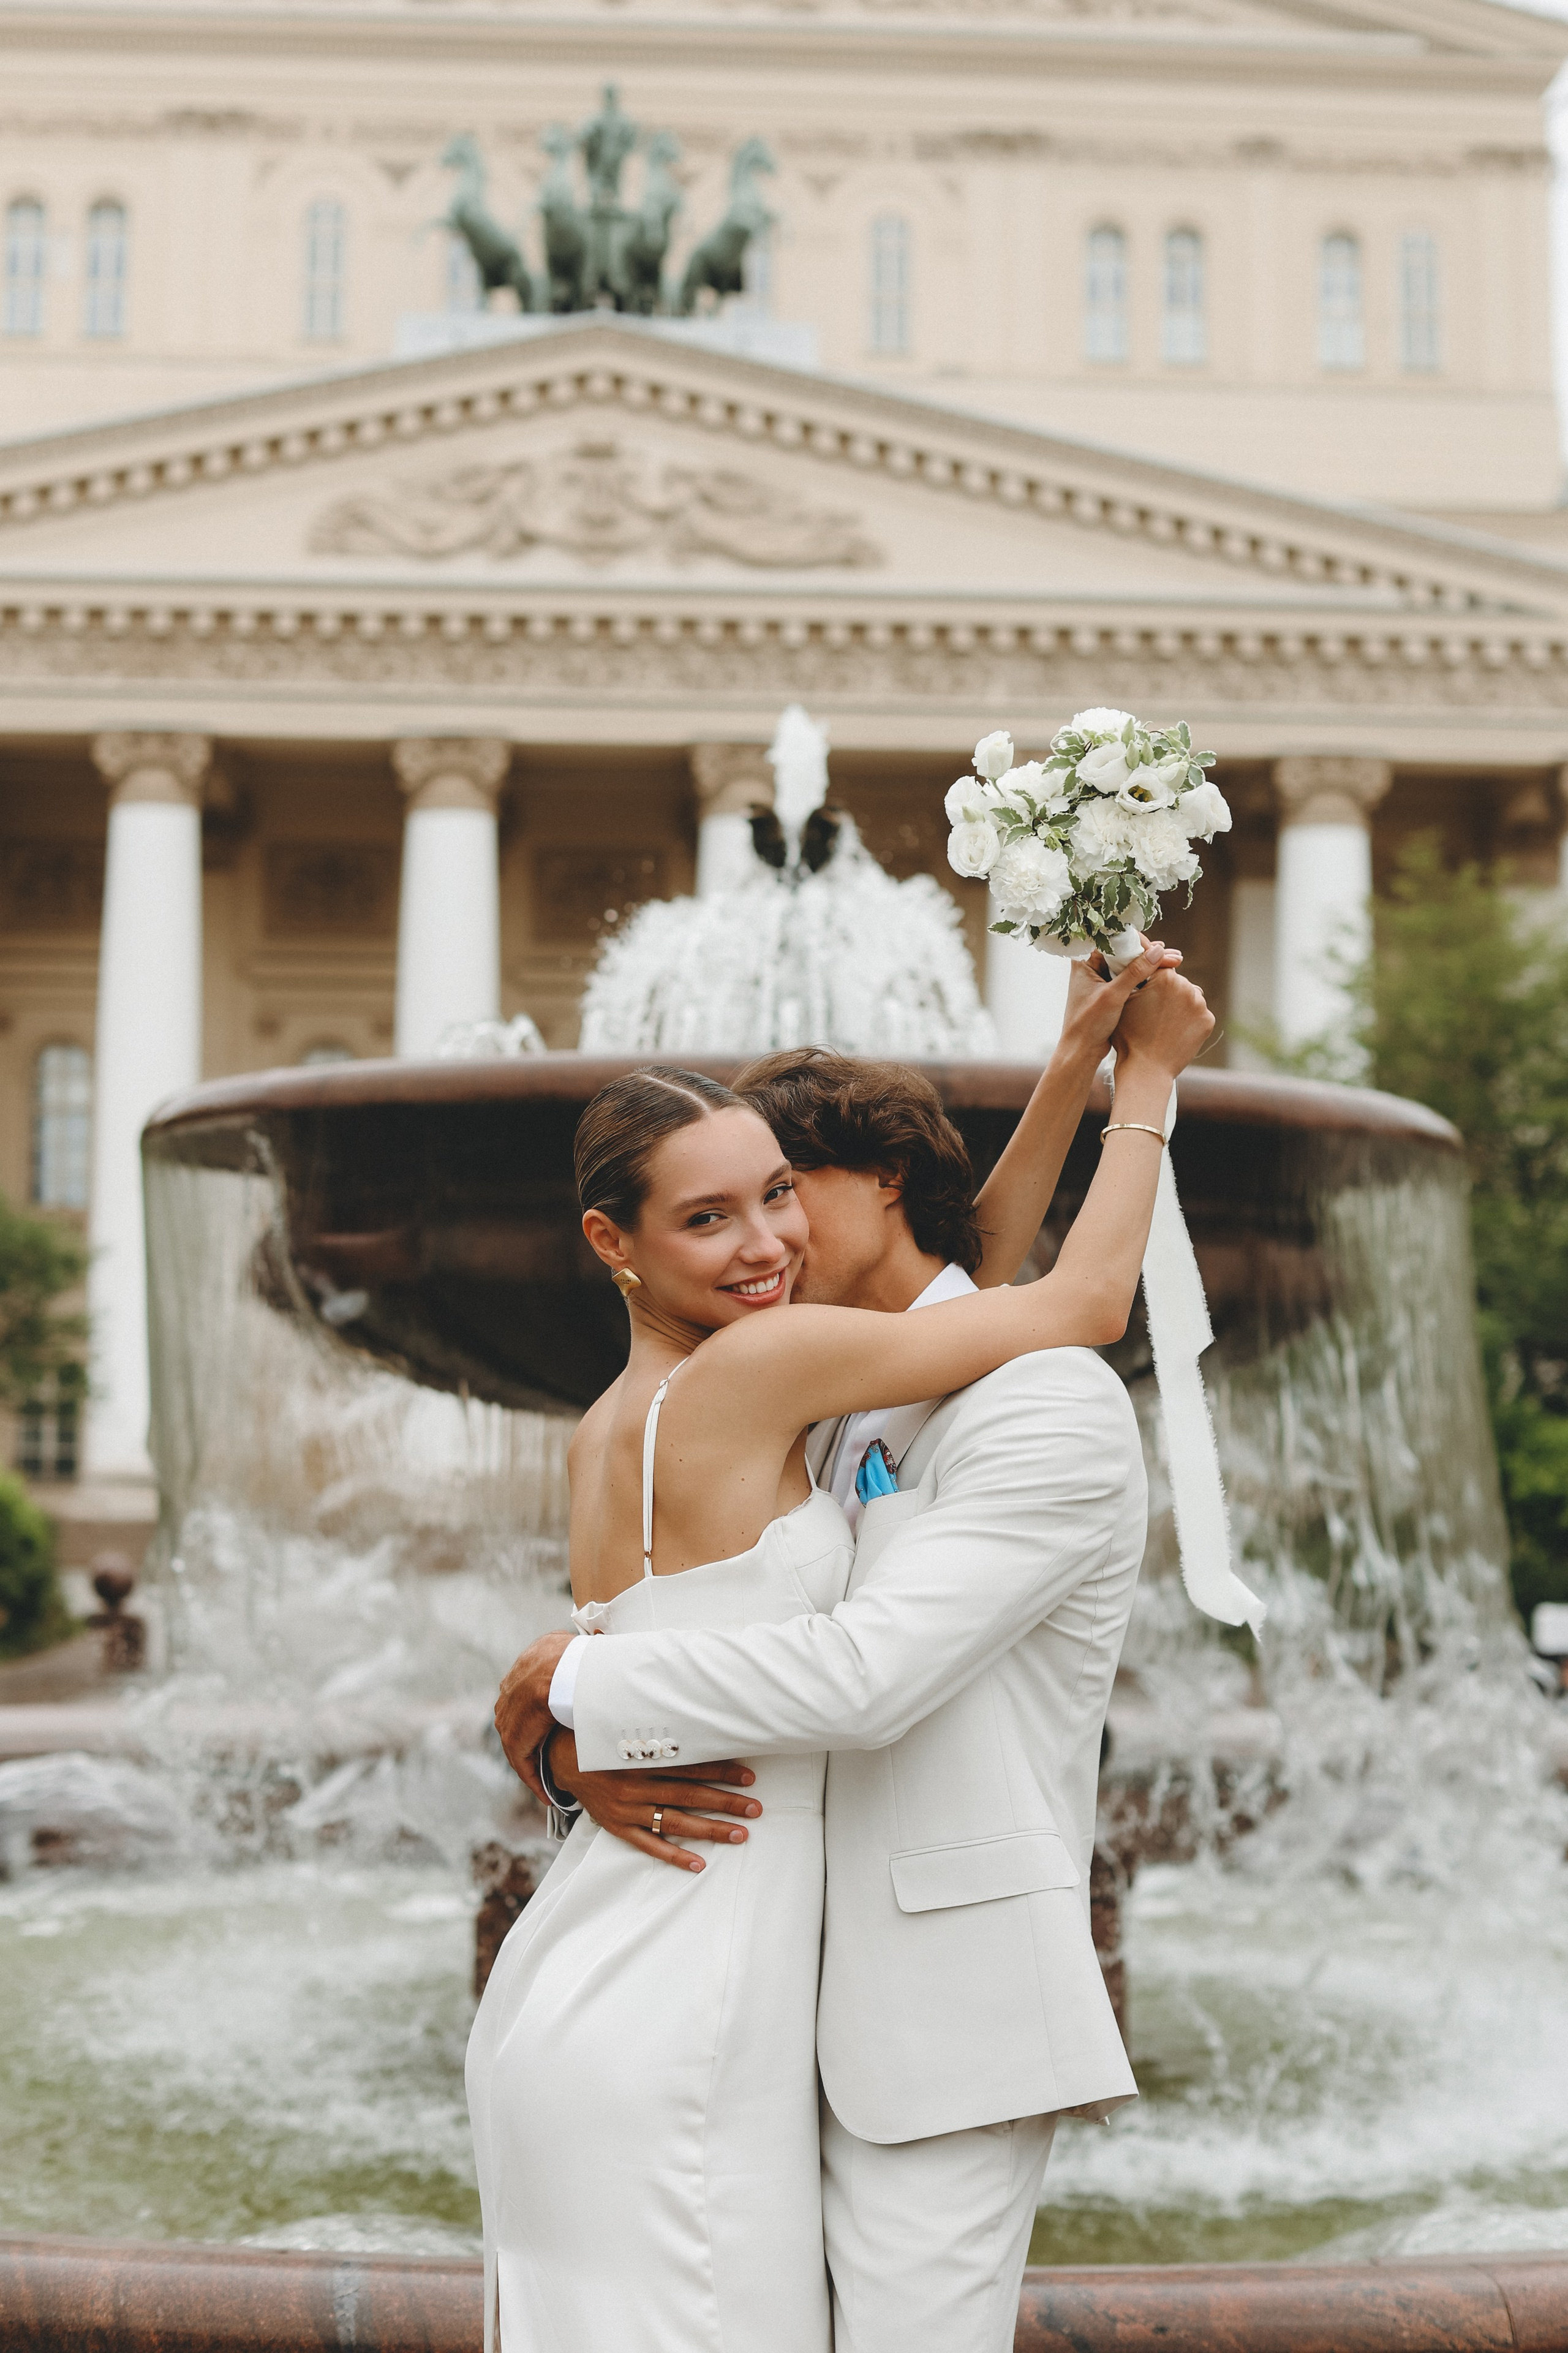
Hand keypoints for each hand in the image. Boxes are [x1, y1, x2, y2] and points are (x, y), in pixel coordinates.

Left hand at [494, 1630, 574, 1801]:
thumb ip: (580, 1649)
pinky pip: (521, 1759)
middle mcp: (513, 1683)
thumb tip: (601, 1638)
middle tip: (547, 1756)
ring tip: (547, 1779)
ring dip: (532, 1759)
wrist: (568, 1670)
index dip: (540, 1709)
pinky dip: (532, 1776)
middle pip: (518, 1714)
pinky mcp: (514, 1735)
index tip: (551, 1724)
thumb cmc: (583, 1656)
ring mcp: (510, 1710)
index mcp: (530, 1659)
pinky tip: (545, 1792)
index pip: (529, 1689)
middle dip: (530, 1735)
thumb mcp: (578, 1644)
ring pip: (518, 1739)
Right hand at [547, 1729, 761, 1873]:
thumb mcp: (630, 1729)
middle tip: (755, 1808)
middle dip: (725, 1802)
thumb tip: (701, 1721)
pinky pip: (650, 1845)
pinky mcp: (619, 1827)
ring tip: (740, 1834)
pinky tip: (699, 1864)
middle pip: (689, 1795)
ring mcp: (627, 1809)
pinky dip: (675, 1855)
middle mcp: (636, 1784)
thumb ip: (662, 1731)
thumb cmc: (607, 1741)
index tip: (749, 1776)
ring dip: (710, 1829)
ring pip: (675, 1822)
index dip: (721, 1771)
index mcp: (642, 1757)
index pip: (689, 1766)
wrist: (563, 1759)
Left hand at [1058, 938, 1181, 1066]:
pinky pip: (1129, 977)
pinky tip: (1163, 973)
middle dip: (1149, 952)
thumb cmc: (1088, 1024)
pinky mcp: (1109, 990)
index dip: (1139, 942)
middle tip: (1174, 955)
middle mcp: (1091, 966)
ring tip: (1174, 961)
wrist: (1080, 1051)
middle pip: (1124, 951)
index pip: (1114, 941)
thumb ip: (1135, 972)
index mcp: (1084, 961)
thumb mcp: (1113, 996)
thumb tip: (1158, 951)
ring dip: (1150, 963)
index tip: (1160, 948)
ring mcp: (1100, 978)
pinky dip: (1145, 975)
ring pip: (1129, 964)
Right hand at [1111, 966, 1213, 1080]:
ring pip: (1189, 997)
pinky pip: (1198, 1013)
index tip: (1147, 989)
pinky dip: (1189, 1020)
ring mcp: (1200, 1005)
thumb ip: (1135, 978)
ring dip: (1180, 1004)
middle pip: (1178, 982)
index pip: (1160, 967)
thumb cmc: (1129, 1036)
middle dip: (1167, 992)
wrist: (1146, 1069)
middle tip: (1153, 1010)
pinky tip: (1175, 1031)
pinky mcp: (1208, 1021)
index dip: (1152, 979)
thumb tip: (1141, 965)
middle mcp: (1187, 987)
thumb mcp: (1124, 1001)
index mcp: (1165, 978)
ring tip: (1164, 1022)